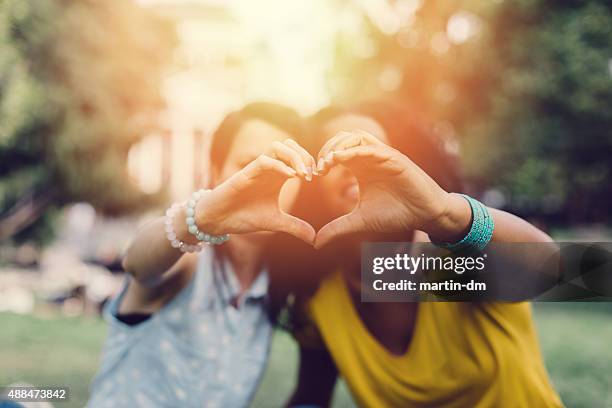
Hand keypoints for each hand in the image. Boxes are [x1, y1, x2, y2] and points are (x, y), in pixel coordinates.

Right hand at [195, 139, 316, 243]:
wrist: (220, 220)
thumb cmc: (245, 216)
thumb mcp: (276, 223)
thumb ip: (295, 227)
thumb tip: (314, 239)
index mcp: (277, 176)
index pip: (297, 155)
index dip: (309, 162)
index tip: (316, 176)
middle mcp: (269, 169)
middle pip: (289, 145)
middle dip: (304, 155)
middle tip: (311, 174)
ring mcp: (257, 169)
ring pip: (277, 146)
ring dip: (293, 157)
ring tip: (302, 174)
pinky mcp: (246, 174)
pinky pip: (264, 160)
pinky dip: (279, 165)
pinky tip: (290, 177)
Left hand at [314, 131, 470, 247]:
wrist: (424, 215)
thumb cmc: (396, 214)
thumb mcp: (360, 221)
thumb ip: (337, 228)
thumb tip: (315, 243)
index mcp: (361, 168)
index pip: (336, 152)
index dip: (323, 159)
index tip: (314, 174)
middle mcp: (370, 158)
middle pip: (343, 139)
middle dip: (327, 148)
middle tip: (319, 167)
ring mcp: (383, 156)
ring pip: (357, 136)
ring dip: (340, 145)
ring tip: (329, 161)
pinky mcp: (395, 158)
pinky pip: (373, 147)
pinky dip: (357, 149)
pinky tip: (343, 159)